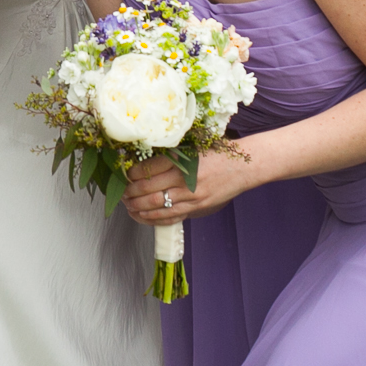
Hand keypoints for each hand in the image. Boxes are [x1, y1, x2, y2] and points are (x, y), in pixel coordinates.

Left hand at [120, 147, 255, 224]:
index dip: (132, 174)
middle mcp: (186, 179)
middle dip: (131, 193)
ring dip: (138, 208)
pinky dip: (153, 219)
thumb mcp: (194, 147)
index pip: (149, 169)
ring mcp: (192, 196)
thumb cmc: (218, 153)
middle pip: (149, 190)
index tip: (124, 174)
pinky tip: (143, 217)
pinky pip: (171, 217)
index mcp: (183, 159)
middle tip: (121, 193)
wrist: (244, 167)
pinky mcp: (198, 208)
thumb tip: (143, 164)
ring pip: (157, 206)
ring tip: (128, 206)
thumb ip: (171, 155)